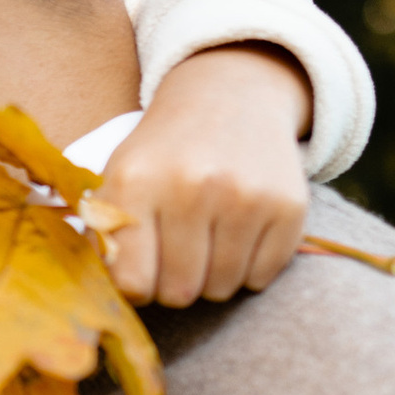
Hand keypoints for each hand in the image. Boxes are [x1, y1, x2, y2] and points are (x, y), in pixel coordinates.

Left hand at [93, 45, 310, 308]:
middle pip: (179, 291)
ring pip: (222, 288)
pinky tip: (239, 232)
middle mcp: (192, 187)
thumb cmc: (165, 152)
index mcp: (137, 182)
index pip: (132, 282)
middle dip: (174, 284)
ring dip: (212, 277)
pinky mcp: (288, 206)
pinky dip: (248, 268)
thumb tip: (111, 297)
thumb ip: (106, 235)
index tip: (142, 272)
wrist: (230, 97)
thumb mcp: (121, 176)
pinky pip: (261, 278)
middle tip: (177, 255)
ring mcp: (245, 196)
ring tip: (207, 239)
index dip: (136, 288)